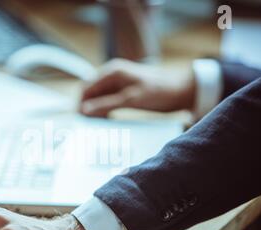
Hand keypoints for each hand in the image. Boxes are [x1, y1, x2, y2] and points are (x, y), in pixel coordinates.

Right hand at [80, 58, 195, 116]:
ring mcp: (117, 82)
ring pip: (97, 97)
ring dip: (95, 110)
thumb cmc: (159, 92)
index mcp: (112, 72)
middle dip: (86, 107)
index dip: (79, 104)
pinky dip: (104, 110)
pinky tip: (107, 120)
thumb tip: (84, 110)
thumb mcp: (131, 100)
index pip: (85, 87)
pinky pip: (107, 100)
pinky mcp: (124, 91)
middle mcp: (112, 75)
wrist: (181, 91)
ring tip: (96, 125)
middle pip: (89, 92)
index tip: (79, 121)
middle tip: (87, 126)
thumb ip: (106, 104)